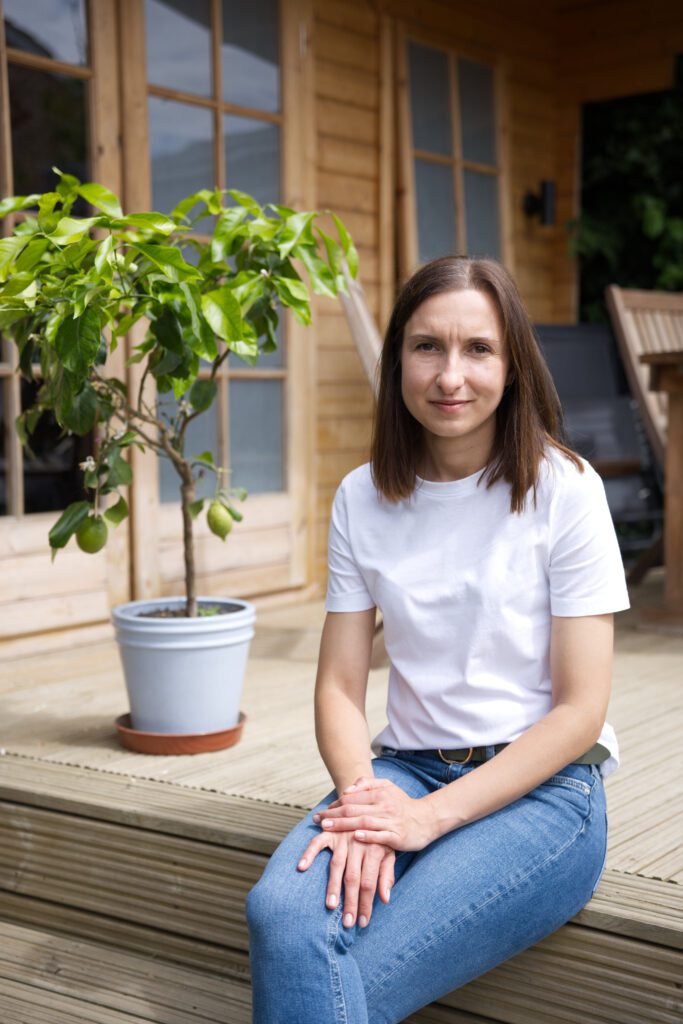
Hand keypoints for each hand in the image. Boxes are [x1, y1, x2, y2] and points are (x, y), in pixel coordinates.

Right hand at [297, 830, 394, 928]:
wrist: (370, 803)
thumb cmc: (379, 834)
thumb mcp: (390, 851)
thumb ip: (386, 874)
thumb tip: (385, 899)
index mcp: (375, 850)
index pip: (370, 882)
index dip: (366, 903)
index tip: (362, 923)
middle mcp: (358, 844)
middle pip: (354, 878)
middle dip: (350, 902)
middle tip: (347, 923)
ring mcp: (343, 837)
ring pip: (337, 865)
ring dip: (332, 886)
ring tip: (330, 906)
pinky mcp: (330, 831)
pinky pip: (318, 842)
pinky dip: (309, 853)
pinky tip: (302, 867)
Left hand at [312, 776, 435, 851]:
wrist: (427, 819)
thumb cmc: (403, 804)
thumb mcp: (387, 787)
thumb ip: (367, 784)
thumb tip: (347, 789)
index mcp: (380, 793)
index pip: (352, 798)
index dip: (335, 805)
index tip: (322, 811)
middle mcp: (384, 806)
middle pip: (354, 809)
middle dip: (333, 815)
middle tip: (317, 820)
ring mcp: (391, 821)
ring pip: (363, 822)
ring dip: (343, 825)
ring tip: (327, 827)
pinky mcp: (398, 836)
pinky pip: (381, 836)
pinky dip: (368, 836)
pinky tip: (355, 837)